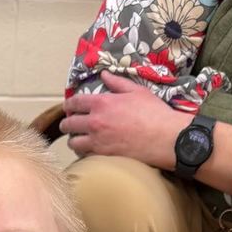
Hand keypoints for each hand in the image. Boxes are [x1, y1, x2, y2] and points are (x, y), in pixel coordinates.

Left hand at [60, 70, 186, 169]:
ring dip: (73, 140)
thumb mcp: (136, 91)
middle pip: (69, 124)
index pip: (75, 102)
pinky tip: (86, 150)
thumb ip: (117, 83)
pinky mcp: (103, 156)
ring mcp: (98, 141)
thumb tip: (104, 74)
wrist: (164, 138)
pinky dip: (82, 152)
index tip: (68, 106)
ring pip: (73, 142)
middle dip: (66, 123)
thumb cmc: (153, 112)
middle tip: (69, 124)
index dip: (69, 104)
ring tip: (77, 139)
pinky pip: (84, 155)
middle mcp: (95, 122)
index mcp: (101, 103)